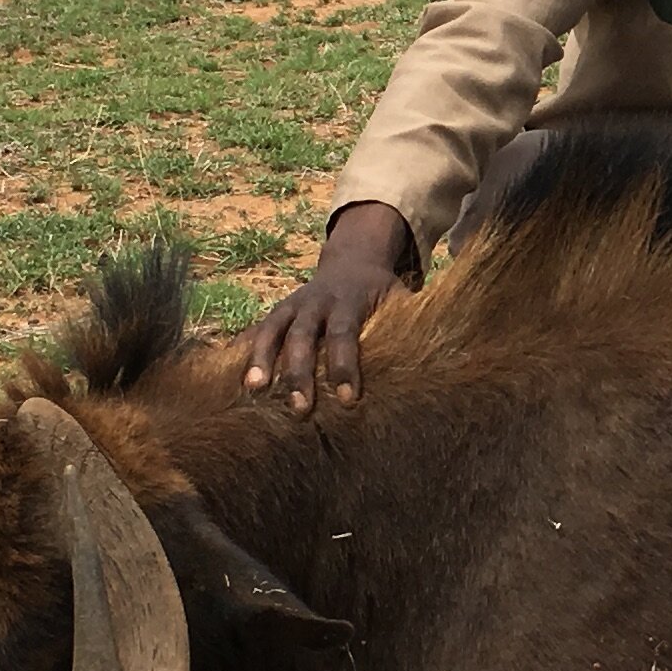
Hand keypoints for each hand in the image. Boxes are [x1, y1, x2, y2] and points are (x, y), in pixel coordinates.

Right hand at [245, 203, 417, 408]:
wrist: (352, 260)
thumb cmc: (382, 294)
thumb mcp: (400, 300)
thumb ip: (410, 325)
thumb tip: (443, 357)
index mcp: (349, 302)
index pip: (346, 335)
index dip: (347, 367)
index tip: (350, 399)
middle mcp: (315, 303)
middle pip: (304, 339)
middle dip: (300, 374)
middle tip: (300, 409)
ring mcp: (290, 307)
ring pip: (272, 333)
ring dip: (261, 362)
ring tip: (253, 392)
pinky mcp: (274, 314)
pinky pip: (255, 334)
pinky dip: (242, 353)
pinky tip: (228, 380)